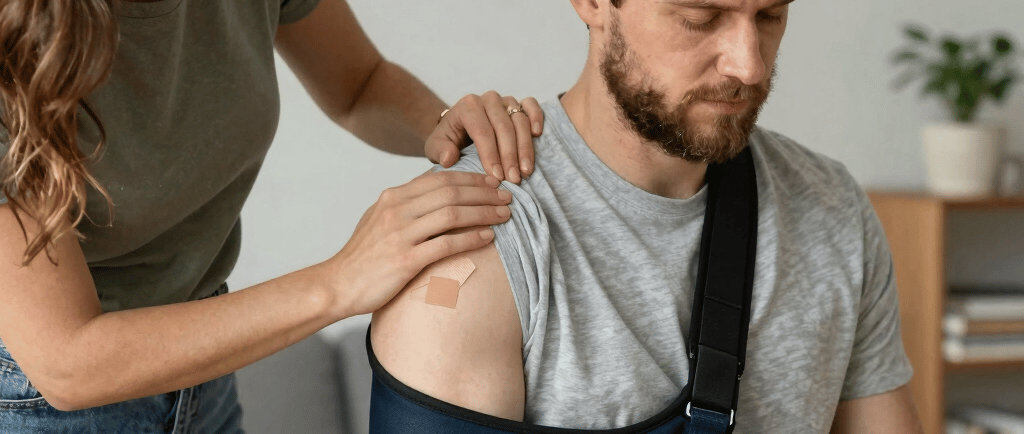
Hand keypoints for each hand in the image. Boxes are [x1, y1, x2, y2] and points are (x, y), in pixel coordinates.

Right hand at [325, 170, 512, 316]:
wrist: (338, 284)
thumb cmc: (364, 255)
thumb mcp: (380, 218)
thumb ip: (407, 204)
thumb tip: (436, 190)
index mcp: (393, 196)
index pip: (441, 179)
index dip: (472, 178)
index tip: (493, 182)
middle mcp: (397, 210)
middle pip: (451, 192)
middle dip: (484, 192)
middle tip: (508, 196)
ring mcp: (400, 234)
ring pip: (452, 213)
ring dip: (483, 212)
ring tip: (504, 215)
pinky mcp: (405, 260)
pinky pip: (446, 244)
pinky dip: (470, 238)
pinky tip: (488, 237)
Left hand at [425, 91, 544, 183]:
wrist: (458, 129)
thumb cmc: (449, 140)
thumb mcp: (435, 147)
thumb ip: (439, 151)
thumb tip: (449, 158)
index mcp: (467, 106)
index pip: (482, 130)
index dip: (490, 155)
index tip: (496, 177)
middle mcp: (487, 99)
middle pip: (503, 127)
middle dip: (510, 156)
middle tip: (513, 180)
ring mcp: (504, 100)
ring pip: (519, 120)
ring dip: (525, 147)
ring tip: (526, 171)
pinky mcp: (518, 103)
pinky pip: (531, 105)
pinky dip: (537, 117)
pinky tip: (537, 135)